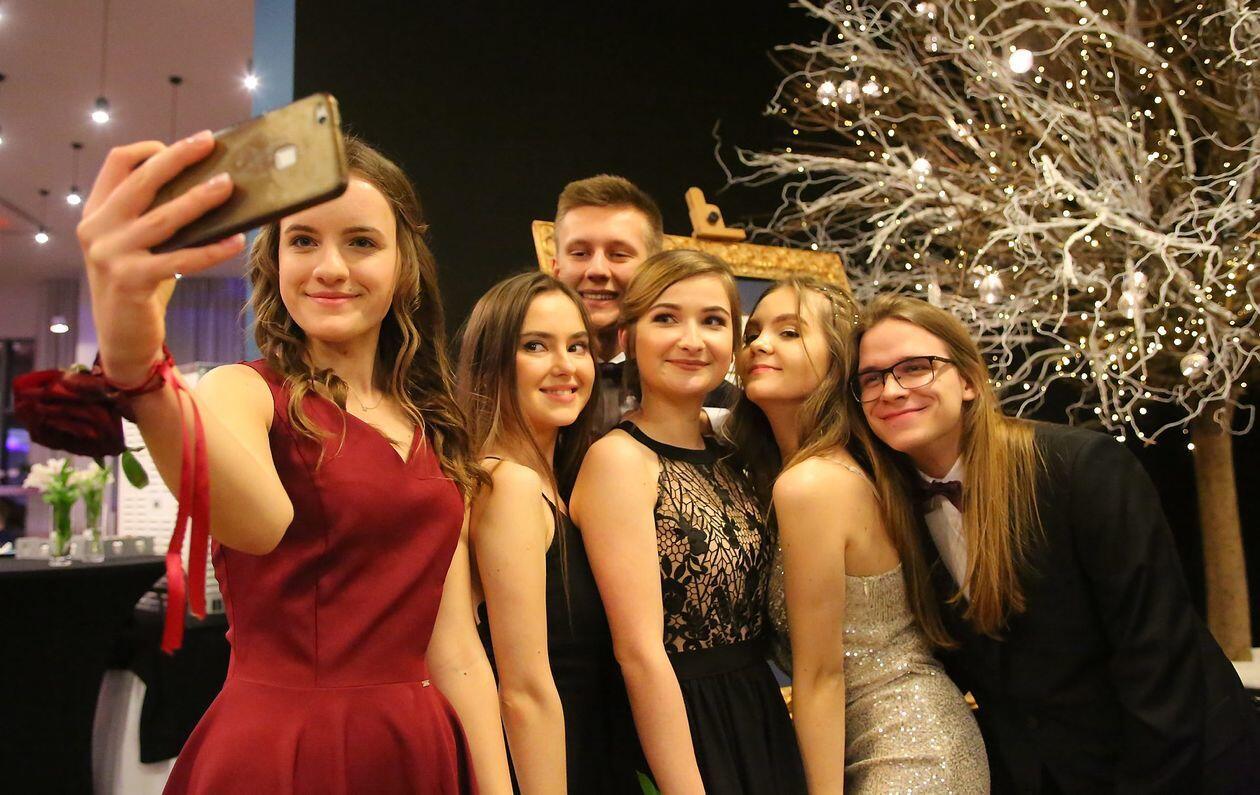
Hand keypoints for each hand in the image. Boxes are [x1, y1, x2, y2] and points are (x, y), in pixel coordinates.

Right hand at [77, 131, 245, 385]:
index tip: (187, 147)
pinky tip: (236, 241)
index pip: (117, 163)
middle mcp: (97, 229)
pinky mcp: (130, 280)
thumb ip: (156, 217)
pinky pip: (180, 259)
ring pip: (163, 217)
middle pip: (141, 180)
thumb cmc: (140, 287)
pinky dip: (211, 249)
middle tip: (208, 143)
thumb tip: (211, 186)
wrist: (121, 339)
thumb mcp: (139, 245)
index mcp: (97, 213)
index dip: (151, 149)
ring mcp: (110, 254)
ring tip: (229, 186)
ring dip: (200, 199)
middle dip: (178, 158)